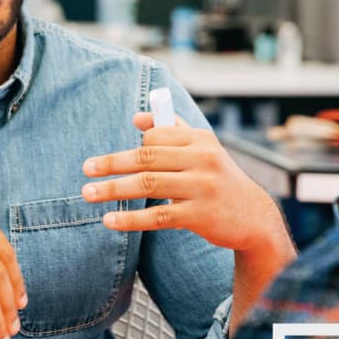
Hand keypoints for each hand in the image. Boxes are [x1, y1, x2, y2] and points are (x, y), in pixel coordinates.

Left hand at [81, 112, 282, 251]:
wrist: (253, 216)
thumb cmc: (218, 178)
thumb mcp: (203, 149)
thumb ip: (173, 130)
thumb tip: (137, 118)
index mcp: (200, 140)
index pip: (156, 136)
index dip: (131, 148)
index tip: (108, 161)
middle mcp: (203, 160)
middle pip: (147, 157)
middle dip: (112, 163)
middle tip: (86, 169)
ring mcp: (203, 188)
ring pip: (149, 185)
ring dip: (114, 190)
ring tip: (88, 194)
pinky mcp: (201, 216)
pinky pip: (158, 217)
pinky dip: (131, 219)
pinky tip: (110, 220)